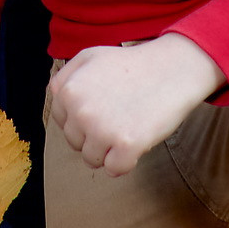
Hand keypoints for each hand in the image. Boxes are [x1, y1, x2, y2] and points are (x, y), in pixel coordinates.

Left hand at [45, 34, 224, 175]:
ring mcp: (103, 130)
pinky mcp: (127, 146)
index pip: (63, 124)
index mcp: (68, 92)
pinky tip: (136, 140)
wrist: (172, 69)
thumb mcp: (89, 57)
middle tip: (118, 115)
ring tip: (127, 125)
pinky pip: (115, 170)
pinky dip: (126, 162)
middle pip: (76, 144)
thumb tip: (56, 101)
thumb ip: (65, 78)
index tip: (102, 108)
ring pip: (93, 160)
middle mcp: (80, 112)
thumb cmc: (131, 64)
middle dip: (95, 136)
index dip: (83, 120)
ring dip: (109, 150)